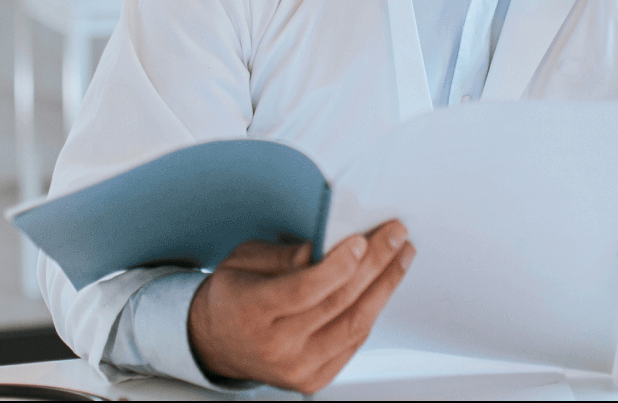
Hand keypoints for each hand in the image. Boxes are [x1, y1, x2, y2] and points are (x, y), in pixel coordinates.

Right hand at [188, 220, 415, 392]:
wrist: (216, 343)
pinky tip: (383, 285)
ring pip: (355, 325)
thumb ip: (287, 255)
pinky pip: (354, 342)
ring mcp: (297, 368)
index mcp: (252, 312)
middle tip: (395, 236)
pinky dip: (372, 310)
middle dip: (375, 265)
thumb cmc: (233, 296)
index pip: (305, 290)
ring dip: (385, 287)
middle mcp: (275, 346)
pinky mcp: (314, 380)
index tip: (364, 240)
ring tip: (401, 256)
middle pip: (338, 303)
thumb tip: (330, 244)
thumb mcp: (245, 261)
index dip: (339, 265)